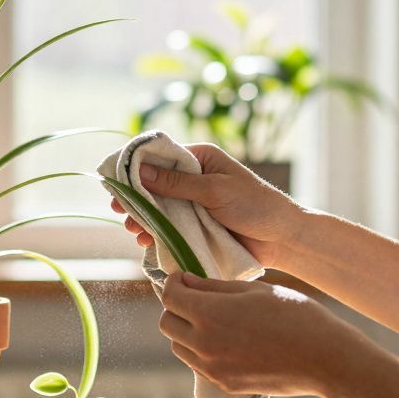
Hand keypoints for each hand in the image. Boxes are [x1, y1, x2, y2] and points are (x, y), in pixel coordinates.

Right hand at [110, 143, 300, 267]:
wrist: (282, 239)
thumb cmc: (256, 206)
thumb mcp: (215, 191)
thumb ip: (178, 183)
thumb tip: (141, 172)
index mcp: (201, 159)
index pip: (161, 156)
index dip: (136, 166)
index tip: (116, 180)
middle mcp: (194, 178)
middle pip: (154, 184)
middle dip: (136, 197)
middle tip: (119, 210)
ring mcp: (193, 204)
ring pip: (158, 208)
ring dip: (143, 218)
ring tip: (134, 230)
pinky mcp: (195, 227)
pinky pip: (168, 227)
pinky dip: (155, 233)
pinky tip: (146, 241)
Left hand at [156, 271, 374, 397]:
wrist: (324, 359)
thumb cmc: (295, 315)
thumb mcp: (254, 290)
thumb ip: (214, 286)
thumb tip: (186, 281)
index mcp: (210, 314)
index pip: (170, 296)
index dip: (173, 282)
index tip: (184, 277)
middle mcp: (204, 344)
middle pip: (167, 323)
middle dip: (177, 307)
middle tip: (197, 297)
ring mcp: (212, 369)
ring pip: (178, 347)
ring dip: (186, 331)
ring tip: (212, 321)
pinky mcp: (223, 385)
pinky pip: (197, 365)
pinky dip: (201, 351)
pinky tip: (226, 341)